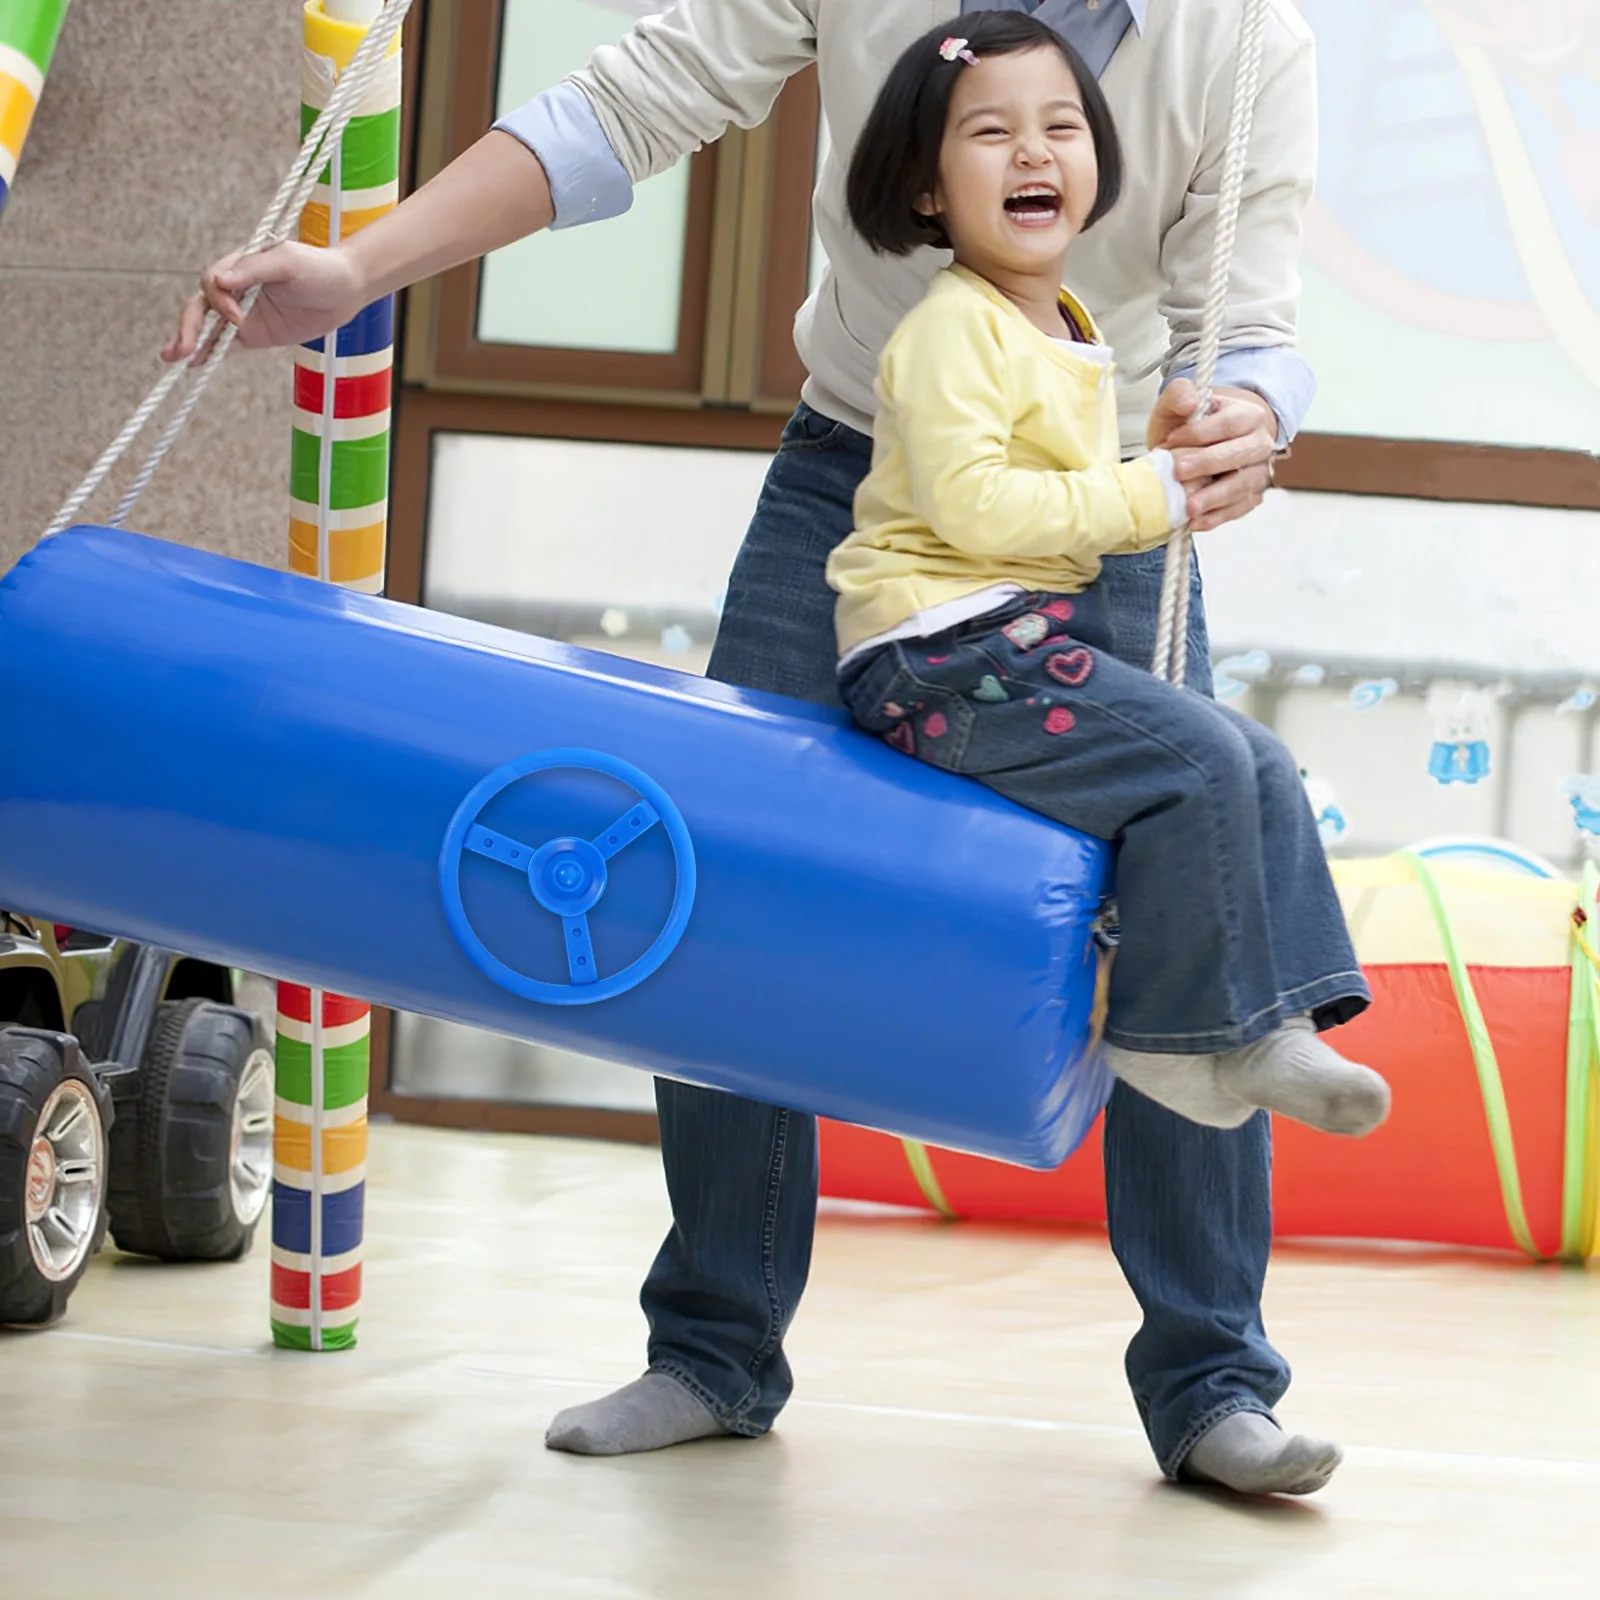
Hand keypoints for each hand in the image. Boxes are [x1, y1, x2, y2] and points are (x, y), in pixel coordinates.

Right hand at [161, 241, 365, 363]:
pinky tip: (193, 363)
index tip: (237, 317)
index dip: (218, 301)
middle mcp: (235, 288)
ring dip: (189, 340)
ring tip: (171, 357)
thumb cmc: (318, 268)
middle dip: (189, 326)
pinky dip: (209, 352)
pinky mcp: (255, 334)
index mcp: (239, 265)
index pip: (213, 283)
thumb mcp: (287, 262)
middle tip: (182, 348)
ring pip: (208, 326)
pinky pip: (226, 343)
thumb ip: (255, 269)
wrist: (346, 289)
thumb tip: (220, 280)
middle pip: (201, 306)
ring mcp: (243, 313)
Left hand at [1161, 386, 1279, 531]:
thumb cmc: (1187, 428)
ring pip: (1242, 486)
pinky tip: (1195, 522)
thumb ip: (1178, 395)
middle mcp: (1259, 443)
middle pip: (1239, 454)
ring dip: (1214, 498)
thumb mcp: (1176, 408)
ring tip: (1188, 507)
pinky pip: (1238, 509)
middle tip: (1178, 472)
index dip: (1200, 433)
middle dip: (1207, 464)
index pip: (1229, 423)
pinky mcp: (1250, 497)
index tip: (1171, 440)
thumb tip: (1189, 401)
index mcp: (1247, 415)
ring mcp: (1258, 472)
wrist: (1199, 449)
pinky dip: (1216, 517)